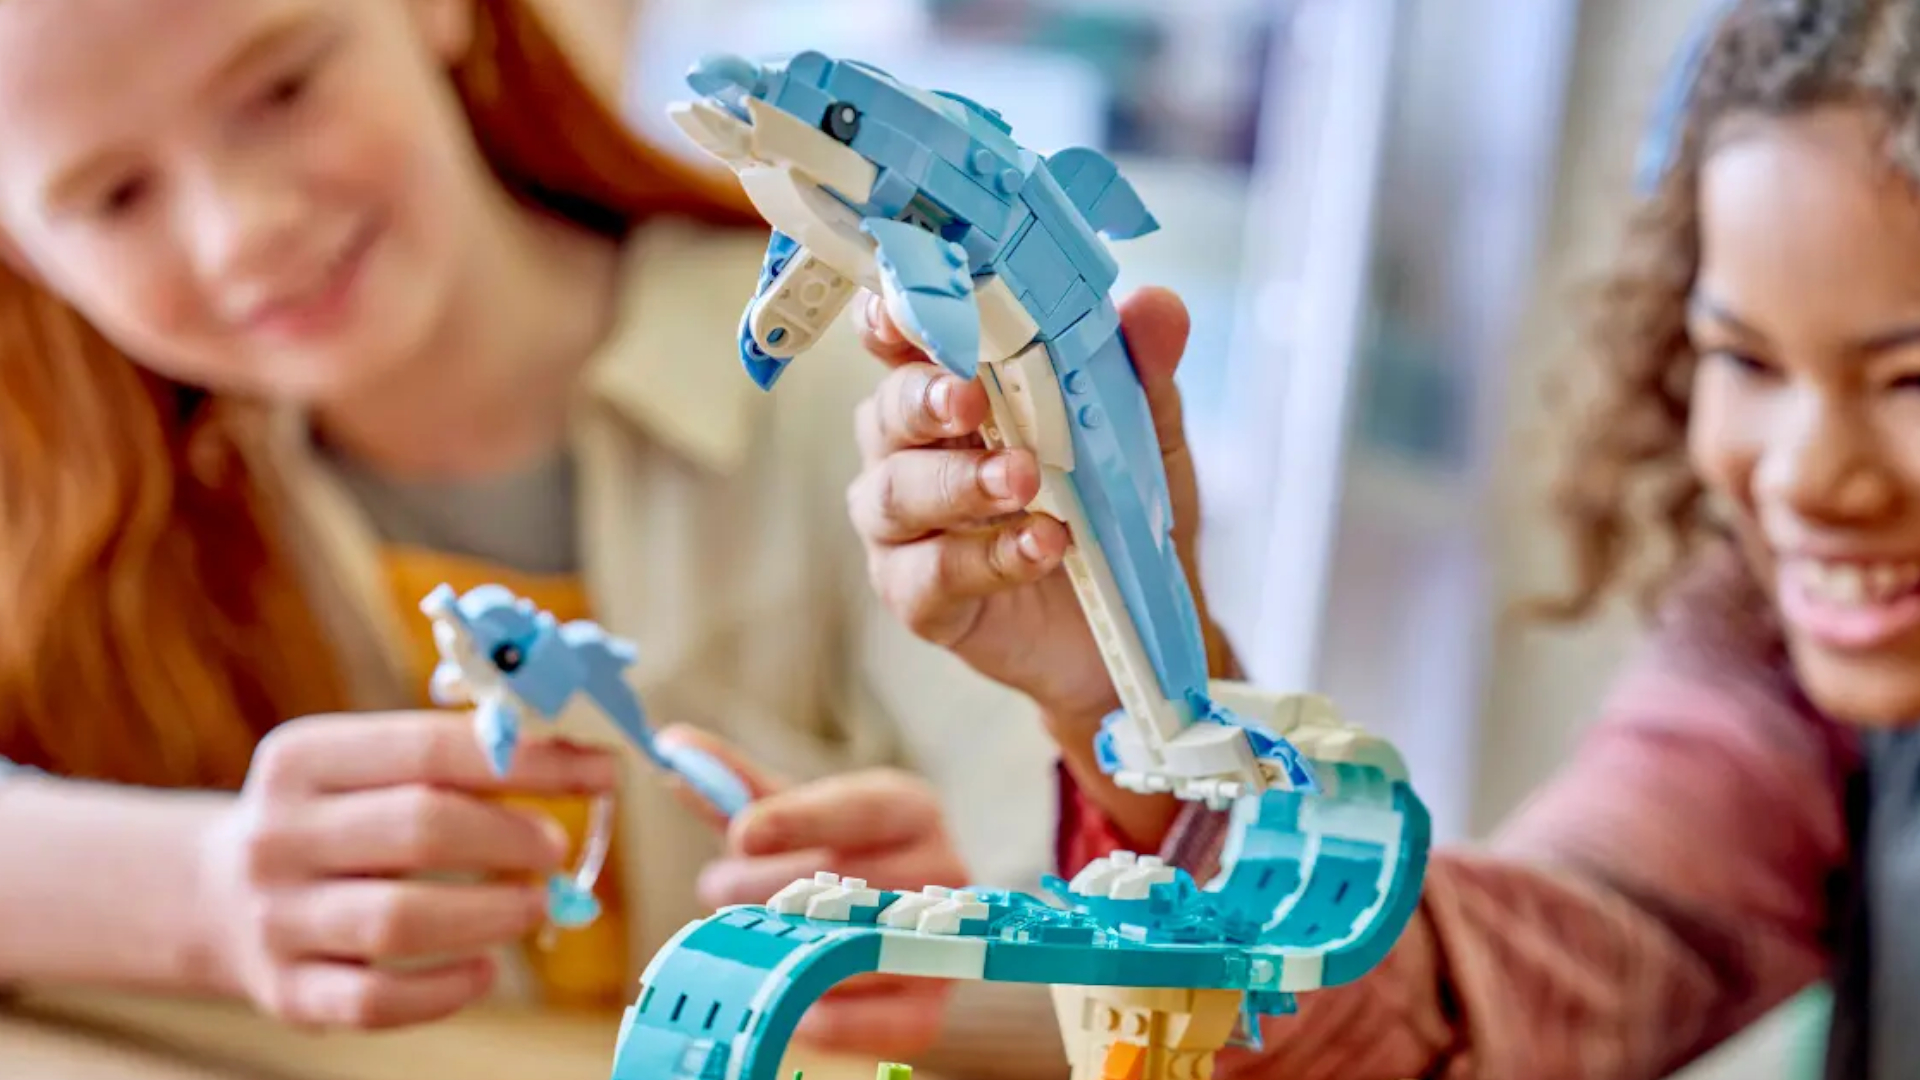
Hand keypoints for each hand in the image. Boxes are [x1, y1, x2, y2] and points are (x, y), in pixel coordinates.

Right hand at [193, 711, 616, 1029]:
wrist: (215, 894)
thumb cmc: (338, 818)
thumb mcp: (368, 767)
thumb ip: (460, 758)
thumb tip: (589, 760)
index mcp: (304, 758)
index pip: (432, 748)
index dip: (530, 760)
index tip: (601, 770)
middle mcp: (278, 835)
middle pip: (420, 828)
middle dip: (510, 838)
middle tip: (558, 848)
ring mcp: (277, 919)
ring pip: (400, 921)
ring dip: (491, 914)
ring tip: (539, 905)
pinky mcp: (286, 992)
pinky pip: (376, 1001)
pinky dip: (446, 990)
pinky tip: (485, 969)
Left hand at [657, 726, 964, 1058]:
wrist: (893, 924)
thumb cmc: (832, 857)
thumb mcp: (790, 816)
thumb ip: (736, 787)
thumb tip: (674, 747)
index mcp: (910, 808)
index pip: (862, 809)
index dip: (802, 820)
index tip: (742, 833)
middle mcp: (942, 869)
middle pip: (850, 884)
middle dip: (768, 889)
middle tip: (716, 889)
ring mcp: (942, 941)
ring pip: (857, 949)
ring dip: (786, 950)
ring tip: (739, 939)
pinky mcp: (928, 1009)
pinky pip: (876, 1022)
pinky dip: (822, 1017)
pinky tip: (779, 997)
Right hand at [848, 286, 1212, 735]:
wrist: (1133, 627)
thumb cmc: (1115, 516)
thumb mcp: (1144, 436)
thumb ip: (1141, 372)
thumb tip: (1154, 306)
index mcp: (953, 394)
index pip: (903, 341)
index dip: (892, 318)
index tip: (904, 310)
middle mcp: (910, 454)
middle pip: (886, 412)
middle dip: (925, 400)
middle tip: (973, 401)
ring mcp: (905, 531)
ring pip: (895, 494)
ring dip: (959, 483)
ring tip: (1025, 482)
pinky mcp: (919, 598)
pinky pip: (931, 573)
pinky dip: (989, 557)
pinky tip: (1042, 546)